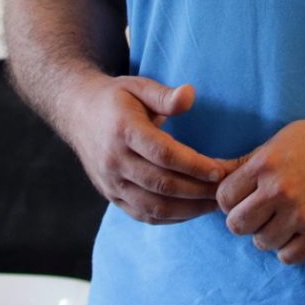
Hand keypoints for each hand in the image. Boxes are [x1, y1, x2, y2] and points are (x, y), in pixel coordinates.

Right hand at [59, 75, 230, 224]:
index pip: (163, 154)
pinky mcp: (111, 196)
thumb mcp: (139, 86)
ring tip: (215, 204)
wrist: (77, 114)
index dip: (194, 165)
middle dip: (198, 191)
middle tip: (226, 191)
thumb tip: (190, 94)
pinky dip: (171, 218)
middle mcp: (114, 160)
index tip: (220, 170)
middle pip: (161, 184)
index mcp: (123, 130)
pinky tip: (192, 211)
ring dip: (188, 210)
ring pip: (153, 206)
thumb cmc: (116, 99)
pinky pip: (143, 215)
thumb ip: (165, 94)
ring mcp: (111, 182)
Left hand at [216, 115, 304, 265]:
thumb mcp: (284, 139)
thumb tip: (217, 175)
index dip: (231, 201)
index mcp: (267, 163)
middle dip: (246, 221)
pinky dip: (290, 249)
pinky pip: (289, 257)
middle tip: (262, 214)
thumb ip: (252, 161)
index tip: (245, 200)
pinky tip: (299, 234)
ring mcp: (302, 214)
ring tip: (285, 221)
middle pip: (237, 225)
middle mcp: (280, 190)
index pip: (224, 198)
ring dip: (270, 236)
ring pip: (262, 243)